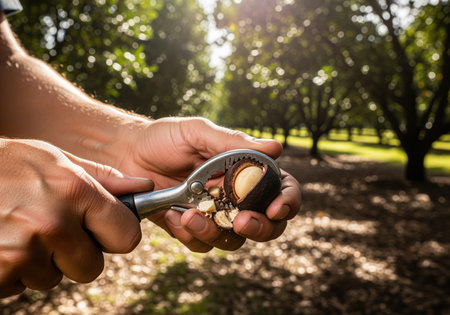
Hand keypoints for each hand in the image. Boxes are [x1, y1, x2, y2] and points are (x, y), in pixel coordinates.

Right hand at [0, 139, 152, 296]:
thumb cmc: (4, 165)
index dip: (116, 236)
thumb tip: (144, 187)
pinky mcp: (0, 272)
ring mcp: (24, 252)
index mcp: (74, 191)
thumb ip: (102, 178)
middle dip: (76, 253)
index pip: (126, 236)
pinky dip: (16, 271)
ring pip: (55, 277)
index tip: (104, 231)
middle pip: (92, 265)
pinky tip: (3, 242)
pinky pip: (23, 286)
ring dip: (42, 261)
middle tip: (51, 229)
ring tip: (19, 229)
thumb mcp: (53, 159)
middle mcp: (53, 223)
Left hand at [114, 117, 301, 251]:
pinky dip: (191, 236)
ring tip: (189, 215)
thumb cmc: (164, 138)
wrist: (126, 154)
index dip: (287, 201)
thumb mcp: (198, 133)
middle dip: (260, 228)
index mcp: (244, 171)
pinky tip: (174, 217)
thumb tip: (276, 148)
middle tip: (242, 222)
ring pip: (232, 240)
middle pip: (266, 224)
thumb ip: (233, 143)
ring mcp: (213, 215)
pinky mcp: (190, 228)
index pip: (281, 189)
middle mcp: (235, 196)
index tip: (276, 208)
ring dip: (216, 233)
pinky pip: (201, 245)